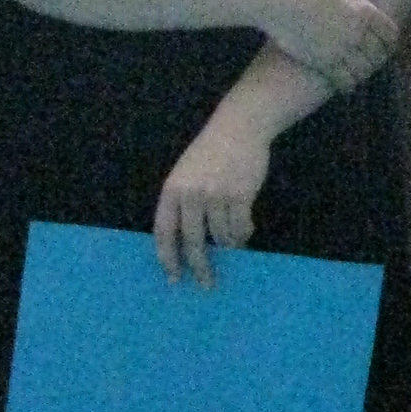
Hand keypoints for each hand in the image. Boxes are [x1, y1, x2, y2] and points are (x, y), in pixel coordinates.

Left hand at [155, 113, 272, 284]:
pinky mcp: (240, 196)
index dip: (168, 258)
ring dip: (230, 244)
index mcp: (172, 190)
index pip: (164, 233)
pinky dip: (244, 234)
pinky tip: (246, 229)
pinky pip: (241, 228)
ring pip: (222, 237)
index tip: (173, 278)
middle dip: (200, 267)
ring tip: (234, 240)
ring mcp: (216, 196)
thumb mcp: (185, 174)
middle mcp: (191, 195)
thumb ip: (182, 204)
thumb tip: (185, 244)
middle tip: (207, 284)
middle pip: (194, 243)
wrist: (239, 127)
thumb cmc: (210, 153)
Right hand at [261, 0, 400, 90]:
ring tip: (359, 74)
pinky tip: (346, 84)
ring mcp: (342, 48)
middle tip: (372, 63)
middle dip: (378, 59)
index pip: (390, 33)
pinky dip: (349, 84)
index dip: (390, 42)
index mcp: (365, 10)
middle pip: (379, 53)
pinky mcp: (325, 62)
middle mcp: (358, 31)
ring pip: (364, 69)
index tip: (385, 46)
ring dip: (364, 73)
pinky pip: (345, 79)